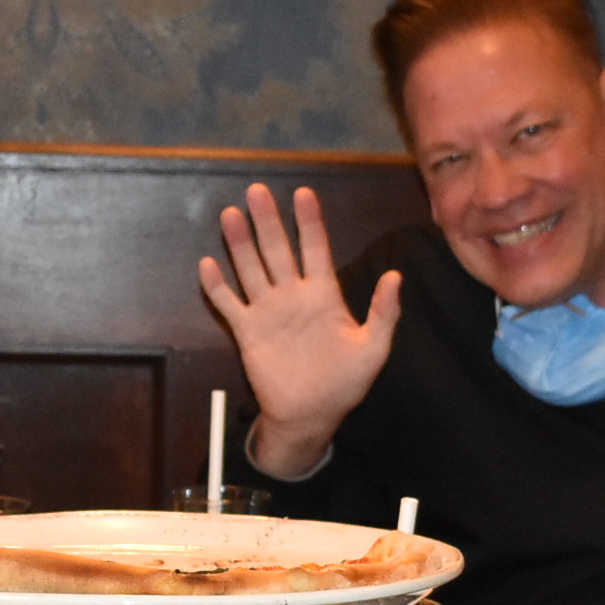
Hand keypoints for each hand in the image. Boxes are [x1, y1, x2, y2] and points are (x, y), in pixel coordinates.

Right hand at [196, 183, 402, 477]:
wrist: (311, 415)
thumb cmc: (345, 382)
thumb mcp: (373, 348)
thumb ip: (383, 312)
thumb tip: (395, 276)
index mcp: (323, 294)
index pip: (315, 248)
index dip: (309, 221)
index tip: (303, 193)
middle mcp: (293, 295)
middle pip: (277, 250)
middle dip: (268, 221)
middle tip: (257, 190)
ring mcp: (268, 311)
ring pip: (250, 269)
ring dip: (240, 243)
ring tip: (231, 215)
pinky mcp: (247, 331)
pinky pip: (229, 304)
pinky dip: (217, 286)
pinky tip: (208, 264)